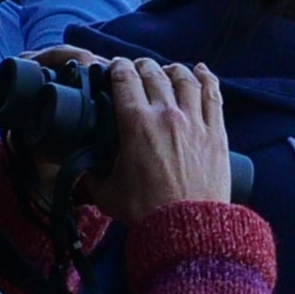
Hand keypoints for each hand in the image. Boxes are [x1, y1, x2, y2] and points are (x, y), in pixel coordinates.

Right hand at [86, 58, 233, 218]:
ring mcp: (194, 121)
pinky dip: (206, 78)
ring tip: (167, 70)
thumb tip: (78, 166)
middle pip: (154, 73)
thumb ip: (90, 174)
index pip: (124, 78)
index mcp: (135, 123)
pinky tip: (201, 71)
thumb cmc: (146, 211)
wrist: (188, 227)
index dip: (118, 67)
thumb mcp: (106, 193)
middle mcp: (166, 114)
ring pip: (184, 78)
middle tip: (137, 68)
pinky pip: (213, 94)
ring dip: (172, 69)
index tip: (115, 67)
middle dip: (142, 66)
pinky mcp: (216, 132)